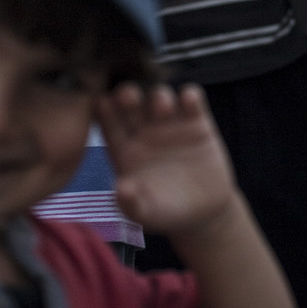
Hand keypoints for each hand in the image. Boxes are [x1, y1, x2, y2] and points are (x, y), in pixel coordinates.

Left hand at [97, 83, 236, 237]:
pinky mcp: (197, 123)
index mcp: (123, 149)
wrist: (203, 212)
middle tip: (129, 94)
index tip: (102, 102)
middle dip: (128, 94)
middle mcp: (143, 132)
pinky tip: (190, 102)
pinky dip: (191, 96)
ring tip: (163, 107)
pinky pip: (192, 100)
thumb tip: (120, 189)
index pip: (108, 124)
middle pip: (131, 103)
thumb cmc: (166, 212)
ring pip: (160, 96)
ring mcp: (170, 125)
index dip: (104, 112)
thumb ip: (132, 203)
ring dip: (159, 95)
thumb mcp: (147, 213)